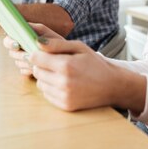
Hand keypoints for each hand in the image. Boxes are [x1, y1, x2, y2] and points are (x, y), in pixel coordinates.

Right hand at [3, 23, 62, 76]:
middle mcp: (20, 48)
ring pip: (17, 62)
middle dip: (19, 54)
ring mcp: (23, 59)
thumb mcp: (48, 33)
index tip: (17, 45)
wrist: (65, 56)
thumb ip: (37, 29)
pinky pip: (23, 70)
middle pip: (11, 52)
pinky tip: (38, 68)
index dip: (10, 42)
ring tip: (37, 62)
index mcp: (23, 36)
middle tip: (27, 55)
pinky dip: (30, 69)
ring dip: (26, 62)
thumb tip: (25, 28)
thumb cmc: (56, 42)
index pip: (8, 38)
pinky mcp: (27, 69)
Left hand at [29, 32, 144, 111]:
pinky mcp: (65, 106)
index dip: (36, 53)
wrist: (112, 85)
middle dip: (41, 65)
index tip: (41, 53)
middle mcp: (63, 82)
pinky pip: (47, 95)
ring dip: (46, 77)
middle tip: (54, 63)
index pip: (35, 58)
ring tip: (61, 73)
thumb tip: (37, 42)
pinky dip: (51, 88)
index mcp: (66, 65)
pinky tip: (64, 84)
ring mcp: (64, 96)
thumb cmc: (95, 63)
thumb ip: (57, 44)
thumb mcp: (79, 47)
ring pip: (40, 84)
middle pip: (36, 71)